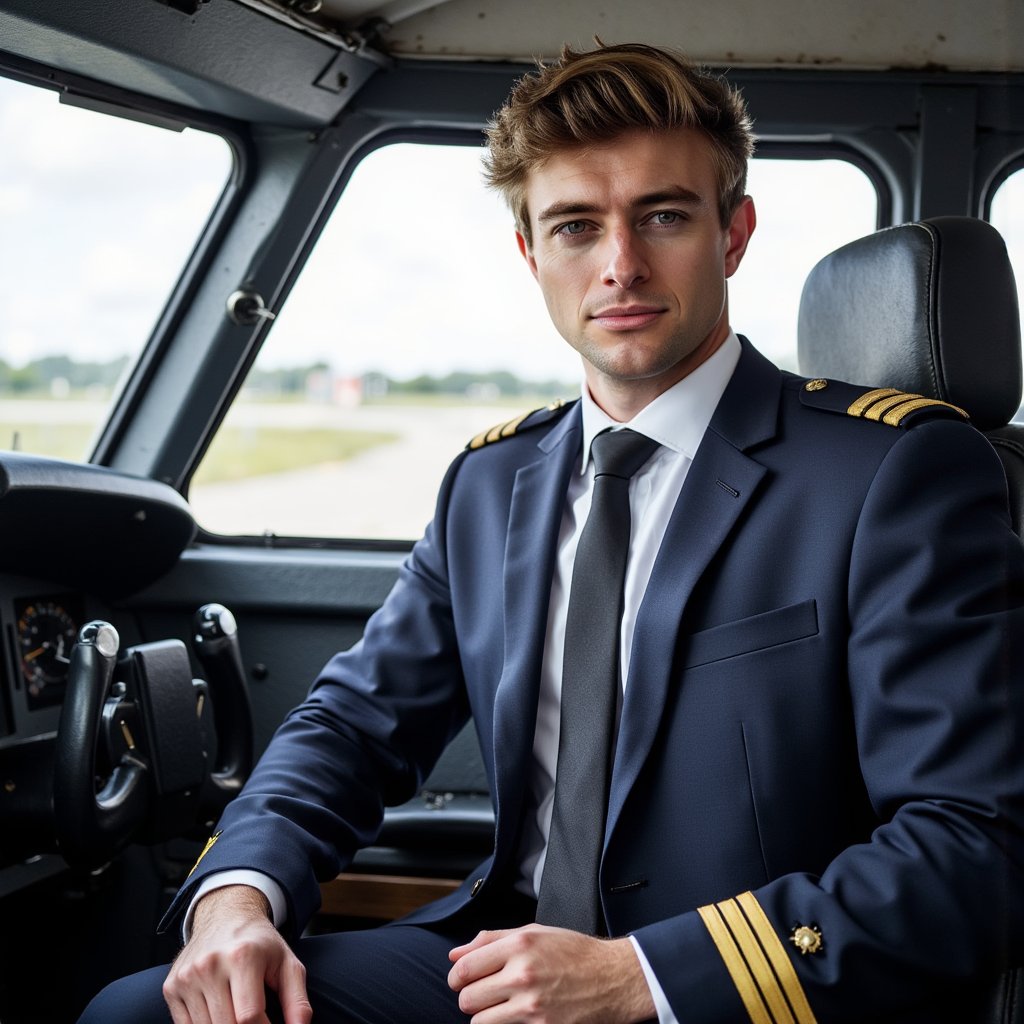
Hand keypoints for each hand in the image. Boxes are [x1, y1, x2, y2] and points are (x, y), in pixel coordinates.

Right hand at [162, 885, 312, 1023]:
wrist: (226, 915)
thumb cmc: (260, 943)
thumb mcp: (287, 963)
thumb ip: (298, 1001)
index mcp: (243, 956)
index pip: (249, 1017)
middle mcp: (210, 965)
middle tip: (255, 1021)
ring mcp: (187, 976)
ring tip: (237, 1012)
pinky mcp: (171, 986)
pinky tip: (219, 1013)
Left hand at [447, 924, 655, 1022]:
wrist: (612, 978)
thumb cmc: (572, 952)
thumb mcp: (533, 933)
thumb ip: (490, 940)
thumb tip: (455, 954)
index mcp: (519, 945)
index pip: (465, 968)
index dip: (457, 977)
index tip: (461, 980)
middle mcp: (522, 975)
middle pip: (467, 998)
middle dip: (469, 997)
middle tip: (483, 993)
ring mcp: (531, 1006)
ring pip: (480, 1021)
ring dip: (485, 1014)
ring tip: (501, 1005)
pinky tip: (515, 1015)